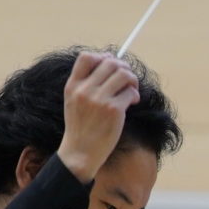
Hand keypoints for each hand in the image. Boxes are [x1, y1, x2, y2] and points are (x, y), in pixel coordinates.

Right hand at [58, 51, 140, 181]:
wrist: (80, 152)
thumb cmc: (80, 127)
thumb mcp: (73, 100)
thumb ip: (85, 83)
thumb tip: (107, 61)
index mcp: (73, 85)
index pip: (86, 57)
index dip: (103, 57)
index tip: (111, 66)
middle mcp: (85, 90)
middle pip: (110, 62)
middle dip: (123, 68)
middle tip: (128, 80)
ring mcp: (99, 99)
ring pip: (123, 74)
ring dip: (132, 79)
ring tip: (132, 90)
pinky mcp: (114, 110)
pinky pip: (130, 92)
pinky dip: (135, 95)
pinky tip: (133, 102)